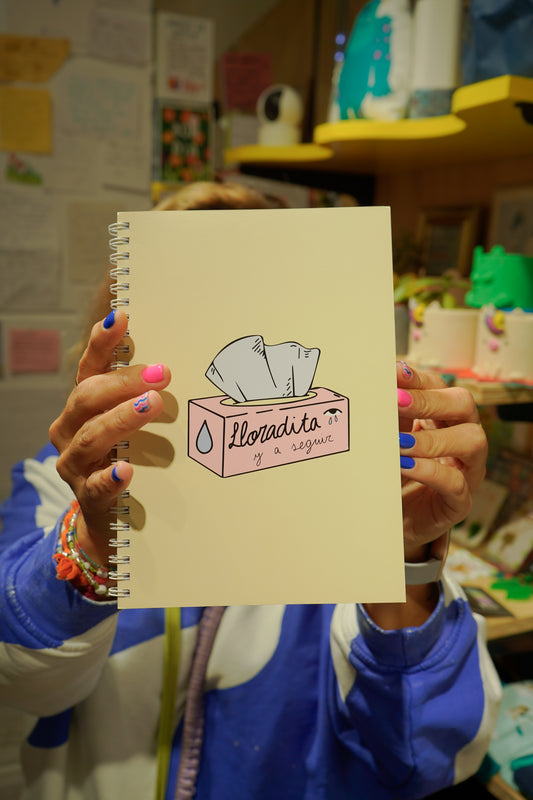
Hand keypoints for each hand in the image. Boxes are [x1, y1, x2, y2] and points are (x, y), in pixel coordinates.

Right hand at [49, 310, 170, 565]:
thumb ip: (148, 394)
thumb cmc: (128, 455)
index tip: (124, 317)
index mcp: (83, 405)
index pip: (90, 367)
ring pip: (91, 436)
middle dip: (123, 381)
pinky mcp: (87, 497)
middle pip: (88, 397)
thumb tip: (189, 361)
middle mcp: (70, 430)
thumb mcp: (133, 422)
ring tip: (152, 405)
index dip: (104, 342)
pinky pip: (95, 485)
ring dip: (122, 418)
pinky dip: (111, 476)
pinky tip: (127, 469)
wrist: (110, 517)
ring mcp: (75, 465)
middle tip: (162, 373)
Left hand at [396, 361, 486, 561]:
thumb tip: (376, 382)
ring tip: (400, 443)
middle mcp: (462, 436)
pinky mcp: (459, 501)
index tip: (393, 374)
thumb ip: (388, 415)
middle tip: (396, 401)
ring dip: (432, 438)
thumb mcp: (388, 439)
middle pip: (464, 404)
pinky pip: (456, 483)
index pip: (439, 386)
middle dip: (429, 401)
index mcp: (444, 416)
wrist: (391, 519)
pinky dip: (430, 471)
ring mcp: (467, 469)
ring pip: (472, 441)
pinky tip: (405, 465)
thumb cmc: (392, 472)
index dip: (418, 380)